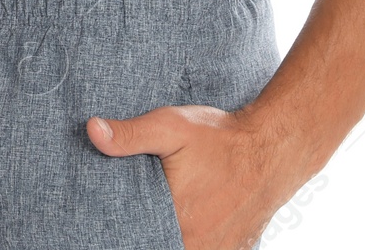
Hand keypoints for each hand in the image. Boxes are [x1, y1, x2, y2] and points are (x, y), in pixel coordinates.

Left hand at [87, 105, 292, 249]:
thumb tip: (92, 131)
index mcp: (177, 222)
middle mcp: (197, 245)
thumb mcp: (170, 127)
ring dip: (167, 236)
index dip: (122, 233)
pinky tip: (183, 222)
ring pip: (180, 249)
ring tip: (160, 216)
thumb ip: (130, 135)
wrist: (272, 148)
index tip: (107, 224)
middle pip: (158, 244)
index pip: (136, 240)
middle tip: (135, 216)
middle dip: (144, 234)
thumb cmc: (220, 138)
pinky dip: (191, 241)